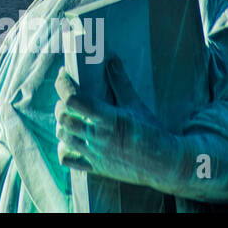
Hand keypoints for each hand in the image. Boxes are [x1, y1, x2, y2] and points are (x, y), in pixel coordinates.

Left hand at [53, 59, 185, 193]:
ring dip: (61, 123)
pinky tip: (70, 140)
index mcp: (108, 118)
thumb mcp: (136, 104)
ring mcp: (95, 154)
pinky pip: (68, 160)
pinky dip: (63, 148)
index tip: (63, 74)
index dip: (63, 85)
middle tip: (67, 97)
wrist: (166, 163)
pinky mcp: (96, 168)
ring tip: (69, 116)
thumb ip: (120, 81)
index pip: (73, 99)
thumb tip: (112, 58)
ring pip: (62, 136)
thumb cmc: (152, 131)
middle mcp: (98, 137)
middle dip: (60, 104)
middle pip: (63, 117)